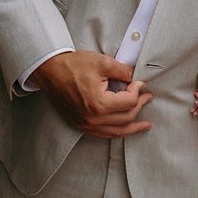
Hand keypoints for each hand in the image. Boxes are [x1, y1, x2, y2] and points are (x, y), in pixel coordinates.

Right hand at [29, 50, 152, 136]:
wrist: (50, 71)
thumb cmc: (72, 66)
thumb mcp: (102, 63)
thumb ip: (123, 71)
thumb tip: (136, 78)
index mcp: (98, 104)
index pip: (129, 102)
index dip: (138, 90)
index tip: (139, 82)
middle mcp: (92, 119)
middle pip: (126, 117)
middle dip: (139, 106)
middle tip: (147, 96)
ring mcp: (85, 124)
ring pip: (116, 131)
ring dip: (133, 127)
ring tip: (145, 125)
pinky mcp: (80, 125)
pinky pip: (103, 134)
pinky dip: (116, 132)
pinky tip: (124, 129)